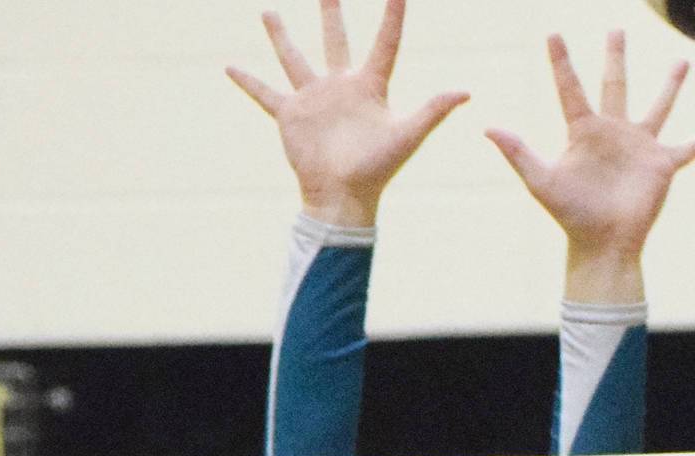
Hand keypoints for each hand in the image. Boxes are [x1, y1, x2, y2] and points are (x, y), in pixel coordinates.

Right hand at [227, 0, 467, 226]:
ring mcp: (314, 99)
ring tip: (268, 10)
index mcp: (370, 88)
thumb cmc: (377, 169)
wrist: (342, 197)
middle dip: (330, 13)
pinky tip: (229, 66)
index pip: (384, 44)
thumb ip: (432, 111)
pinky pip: (265, 94)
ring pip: (294, 58)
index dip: (393, 17)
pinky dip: (248, 81)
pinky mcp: (290, 115)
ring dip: (281, 36)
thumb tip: (465, 92)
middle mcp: (340, 87)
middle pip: (335, 40)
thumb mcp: (406, 136)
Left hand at [488, 32, 694, 300]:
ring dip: (670, 85)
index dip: (561, 61)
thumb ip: (519, 153)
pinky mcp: (662, 166)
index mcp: (584, 132)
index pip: (570, 88)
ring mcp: (640, 147)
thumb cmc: (570, 215)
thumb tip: (488, 128)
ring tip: (682, 61)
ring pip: (658, 107)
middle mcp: (613, 132)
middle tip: (616, 29)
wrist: (602, 244)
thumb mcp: (541, 181)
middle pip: (615, 84)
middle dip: (615, 57)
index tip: (552, 33)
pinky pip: (690, 148)